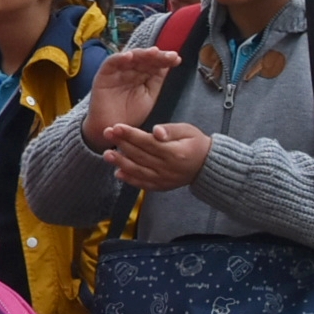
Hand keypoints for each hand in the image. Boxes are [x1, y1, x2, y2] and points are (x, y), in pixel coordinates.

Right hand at [83, 43, 181, 147]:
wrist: (113, 129)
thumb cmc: (131, 114)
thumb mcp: (149, 97)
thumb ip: (156, 81)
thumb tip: (168, 65)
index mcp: (142, 74)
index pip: (154, 63)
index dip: (165, 60)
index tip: (177, 60)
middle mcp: (130, 69)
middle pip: (144, 58)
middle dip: (157, 56)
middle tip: (170, 56)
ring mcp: (117, 70)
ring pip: (130, 57)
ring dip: (142, 54)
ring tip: (154, 52)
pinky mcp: (104, 73)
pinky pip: (111, 62)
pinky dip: (119, 58)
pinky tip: (129, 56)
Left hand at [97, 121, 212, 191]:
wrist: (207, 166)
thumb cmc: (196, 144)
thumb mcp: (188, 131)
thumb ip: (171, 130)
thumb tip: (156, 131)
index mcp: (175, 153)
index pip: (148, 142)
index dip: (130, 134)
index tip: (116, 127)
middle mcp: (168, 168)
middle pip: (140, 155)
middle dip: (121, 144)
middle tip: (106, 134)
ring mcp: (164, 179)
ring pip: (139, 171)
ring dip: (121, 163)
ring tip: (107, 154)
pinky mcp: (162, 186)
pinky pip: (144, 184)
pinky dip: (130, 180)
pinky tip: (118, 173)